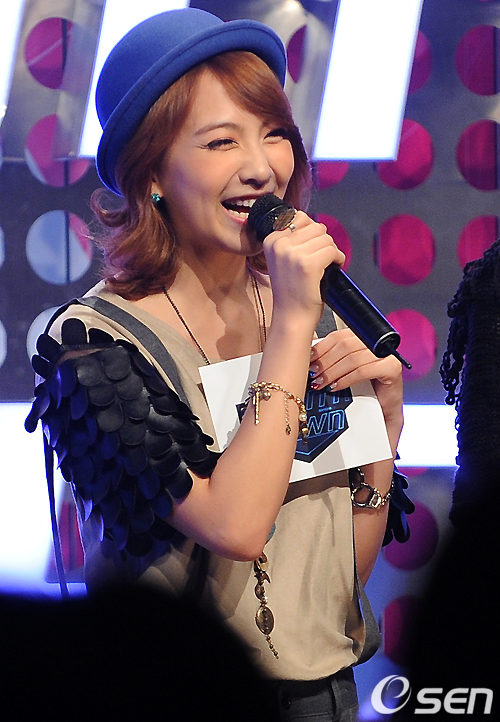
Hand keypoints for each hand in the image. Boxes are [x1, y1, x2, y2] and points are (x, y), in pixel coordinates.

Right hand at [263, 212, 344, 320]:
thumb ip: (292, 239)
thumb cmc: (291, 291)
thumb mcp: (283, 259)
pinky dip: (338, 259)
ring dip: (331, 252)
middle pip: (316, 227)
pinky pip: (333, 250)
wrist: (291, 317)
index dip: (311, 233)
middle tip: (319, 260)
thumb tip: (311, 222)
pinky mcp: (308, 264)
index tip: (310, 250)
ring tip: (324, 267)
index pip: (300, 218)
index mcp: (271, 240)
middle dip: (323, 242)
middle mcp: (280, 244)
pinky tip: (331, 270)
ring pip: (326, 238)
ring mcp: (293, 254)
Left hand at [309, 328, 402, 453]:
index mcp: (364, 336)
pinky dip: (346, 379)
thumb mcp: (341, 369)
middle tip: (312, 374)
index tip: (308, 360)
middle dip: (325, 360)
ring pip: (352, 358)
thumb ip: (329, 357)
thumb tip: (307, 353)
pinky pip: (363, 371)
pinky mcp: (392, 368)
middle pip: (345, 344)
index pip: (339, 335)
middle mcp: (376, 342)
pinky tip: (335, 387)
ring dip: (332, 371)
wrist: (381, 411)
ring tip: (321, 383)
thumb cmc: (361, 389)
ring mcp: (386, 354)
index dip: (321, 347)